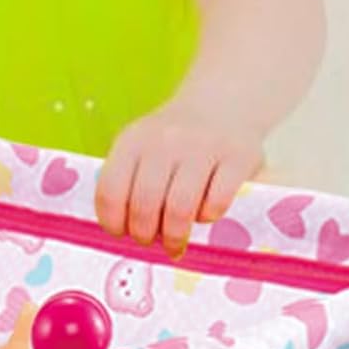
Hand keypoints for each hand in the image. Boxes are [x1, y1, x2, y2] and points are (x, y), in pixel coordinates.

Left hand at [95, 104, 264, 256]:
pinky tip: (205, 215)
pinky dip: (208, 218)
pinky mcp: (239, 156)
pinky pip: (216, 203)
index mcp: (133, 141)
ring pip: (179, 208)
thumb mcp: (142, 148)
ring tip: (175, 244)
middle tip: (149, 242)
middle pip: (144, 204)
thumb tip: (122, 234)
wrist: (223, 105)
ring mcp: (203, 146)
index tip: (121, 233)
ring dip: (174, 236)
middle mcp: (165, 140)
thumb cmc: (175, 142)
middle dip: (144, 234)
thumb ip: (128, 183)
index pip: (110, 191)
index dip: (112, 222)